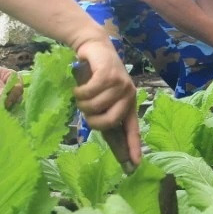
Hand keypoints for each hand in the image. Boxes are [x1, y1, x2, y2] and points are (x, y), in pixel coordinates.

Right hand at [73, 39, 141, 163]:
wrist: (94, 48)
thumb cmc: (96, 77)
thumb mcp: (102, 100)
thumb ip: (104, 117)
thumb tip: (104, 137)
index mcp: (129, 106)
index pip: (131, 130)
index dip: (132, 148)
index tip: (134, 166)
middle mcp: (129, 96)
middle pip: (109, 122)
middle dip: (92, 120)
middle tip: (86, 109)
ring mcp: (121, 84)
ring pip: (95, 107)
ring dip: (82, 102)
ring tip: (82, 93)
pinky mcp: (109, 74)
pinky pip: (89, 93)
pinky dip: (79, 92)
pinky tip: (79, 87)